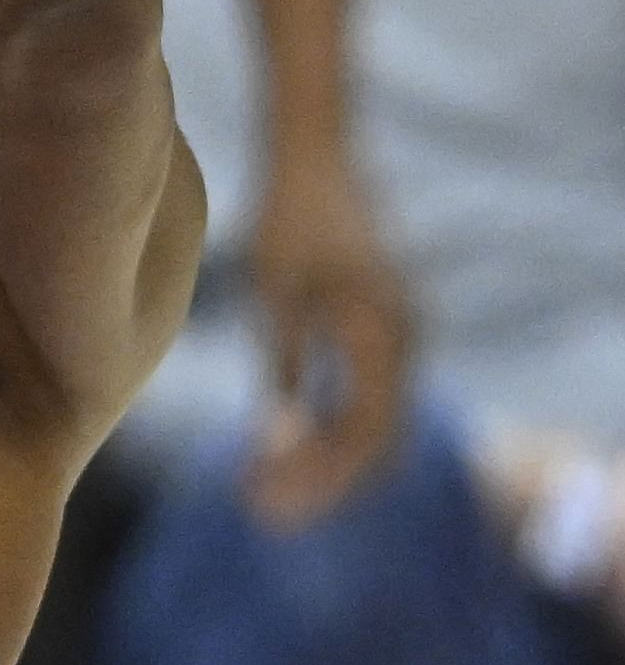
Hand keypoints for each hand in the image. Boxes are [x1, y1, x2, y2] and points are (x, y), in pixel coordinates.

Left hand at [243, 132, 416, 528]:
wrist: (318, 155)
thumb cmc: (288, 218)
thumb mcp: (273, 295)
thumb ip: (280, 364)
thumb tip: (274, 434)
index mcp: (382, 340)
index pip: (360, 436)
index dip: (316, 478)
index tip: (266, 502)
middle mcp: (404, 345)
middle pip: (372, 441)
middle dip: (319, 480)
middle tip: (260, 510)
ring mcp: (400, 336)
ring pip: (372, 422)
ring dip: (323, 457)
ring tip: (263, 482)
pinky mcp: (384, 326)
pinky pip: (367, 394)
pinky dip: (330, 425)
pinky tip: (285, 439)